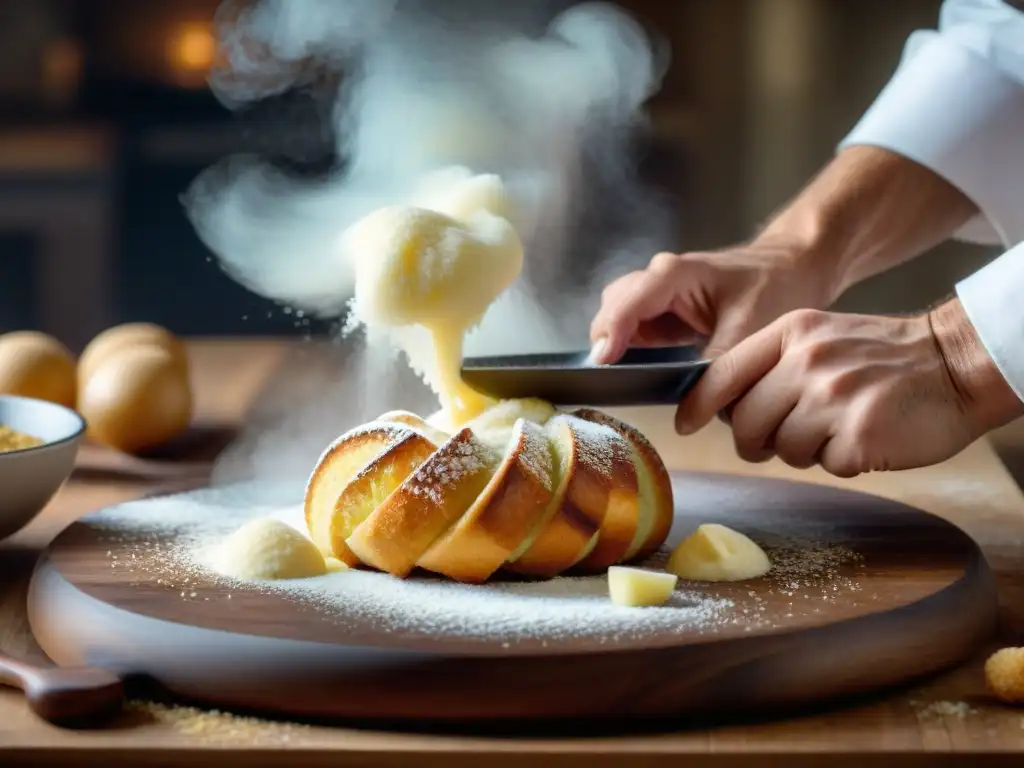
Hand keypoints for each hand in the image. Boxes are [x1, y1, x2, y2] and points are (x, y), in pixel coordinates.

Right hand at [588, 240, 835, 363]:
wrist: (793, 266)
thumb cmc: (774, 286)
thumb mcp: (749, 329)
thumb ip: (716, 364)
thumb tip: (692, 406)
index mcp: (674, 274)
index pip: (628, 302)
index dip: (611, 333)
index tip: (602, 364)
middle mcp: (657, 278)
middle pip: (613, 307)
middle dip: (606, 340)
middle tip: (609, 378)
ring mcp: (657, 294)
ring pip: (617, 316)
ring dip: (614, 345)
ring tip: (618, 378)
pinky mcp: (662, 311)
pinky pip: (632, 328)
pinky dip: (627, 348)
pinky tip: (634, 371)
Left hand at [675, 302, 1023, 477]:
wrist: (958, 363)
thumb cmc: (884, 356)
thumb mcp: (821, 336)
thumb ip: (773, 363)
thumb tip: (724, 407)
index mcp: (792, 333)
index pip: (722, 373)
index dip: (698, 405)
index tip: (686, 423)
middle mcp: (807, 362)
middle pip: (745, 423)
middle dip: (755, 441)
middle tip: (783, 437)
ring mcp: (833, 398)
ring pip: (783, 448)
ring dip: (805, 450)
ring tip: (838, 426)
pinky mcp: (859, 436)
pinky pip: (825, 465)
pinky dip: (841, 459)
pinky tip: (864, 436)